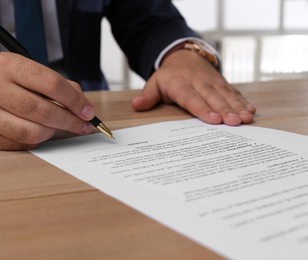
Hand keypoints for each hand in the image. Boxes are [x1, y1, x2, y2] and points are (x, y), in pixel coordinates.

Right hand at [0, 52, 95, 149]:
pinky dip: (38, 139)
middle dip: (70, 120)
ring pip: (34, 131)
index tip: (88, 111)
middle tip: (83, 125)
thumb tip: (83, 106)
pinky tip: (40, 131)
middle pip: (43, 110)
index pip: (51, 83)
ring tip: (60, 126)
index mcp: (6, 65)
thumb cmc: (3, 83)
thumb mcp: (25, 71)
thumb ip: (56, 84)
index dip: (75, 100)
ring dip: (55, 131)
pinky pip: (23, 143)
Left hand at [131, 49, 255, 124]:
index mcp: (181, 85)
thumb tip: (136, 106)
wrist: (184, 56)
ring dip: (238, 107)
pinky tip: (252, 110)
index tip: (214, 120)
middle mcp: (199, 83)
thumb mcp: (155, 83)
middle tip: (235, 123)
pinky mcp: (222, 83)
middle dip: (226, 110)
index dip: (203, 109)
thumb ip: (148, 96)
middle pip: (213, 97)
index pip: (192, 98)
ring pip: (226, 95)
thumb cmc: (168, 76)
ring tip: (247, 119)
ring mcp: (213, 82)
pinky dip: (243, 100)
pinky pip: (233, 92)